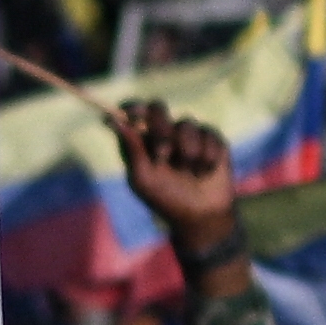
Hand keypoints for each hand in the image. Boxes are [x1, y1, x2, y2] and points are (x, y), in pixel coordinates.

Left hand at [112, 99, 241, 253]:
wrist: (201, 216)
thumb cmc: (166, 199)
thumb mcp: (143, 178)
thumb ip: (132, 148)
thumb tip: (114, 120)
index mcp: (142, 140)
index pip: (133, 111)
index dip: (132, 108)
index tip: (133, 115)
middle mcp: (164, 132)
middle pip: (157, 108)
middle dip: (160, 129)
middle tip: (163, 154)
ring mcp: (188, 134)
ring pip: (186, 123)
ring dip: (187, 152)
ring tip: (189, 173)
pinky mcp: (211, 138)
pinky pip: (208, 133)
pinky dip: (206, 155)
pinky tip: (204, 171)